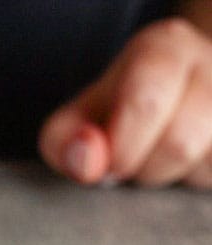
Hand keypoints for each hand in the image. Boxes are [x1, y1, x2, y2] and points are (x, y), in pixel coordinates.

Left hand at [40, 17, 211, 187]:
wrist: (168, 101)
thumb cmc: (115, 111)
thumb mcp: (74, 120)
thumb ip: (64, 141)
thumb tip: (86, 160)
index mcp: (164, 48)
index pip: (146, 102)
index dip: (122, 146)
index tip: (109, 164)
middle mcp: (209, 64)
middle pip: (181, 141)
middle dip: (144, 168)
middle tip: (126, 165)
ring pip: (205, 159)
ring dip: (168, 176)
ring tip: (152, 161)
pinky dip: (190, 180)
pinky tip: (178, 164)